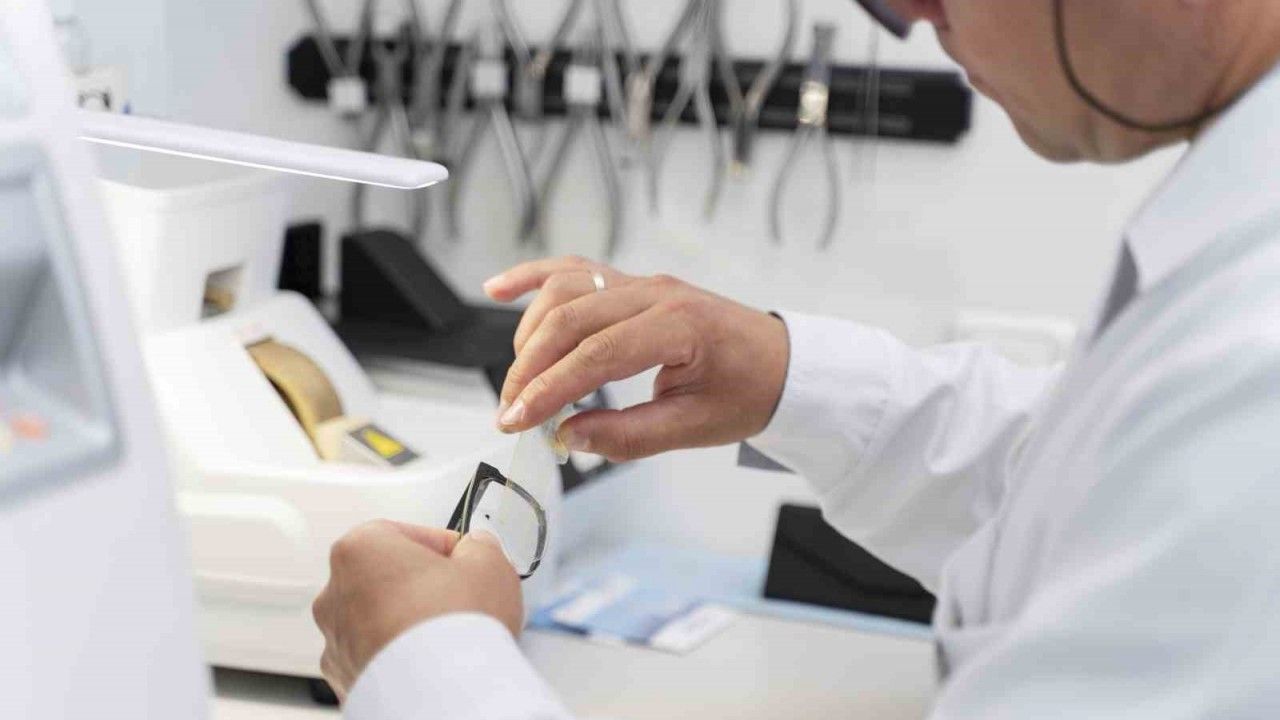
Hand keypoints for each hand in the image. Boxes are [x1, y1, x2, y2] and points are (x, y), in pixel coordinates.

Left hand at [311, 520, 521, 701]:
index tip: (463, 559)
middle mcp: (336, 592)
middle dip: (421, 585)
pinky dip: (399, 657)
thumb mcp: (488, 562)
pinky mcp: (345, 678)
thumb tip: (477, 549)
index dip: (442, 547)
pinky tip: (431, 660)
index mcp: (360, 549)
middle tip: (458, 597)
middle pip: (387, 575)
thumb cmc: (453, 627)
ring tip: (448, 635)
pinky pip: (376, 656)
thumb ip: (479, 546)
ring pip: (378, 618)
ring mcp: (336, 639)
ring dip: (408, 621)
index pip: (406, 533)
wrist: (442, 694)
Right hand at [484, 256, 789, 460]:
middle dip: (530, 367)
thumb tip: (569, 438)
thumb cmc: (748, 390)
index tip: (518, 419)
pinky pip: (574, 269)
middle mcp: (655, 293)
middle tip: (511, 410)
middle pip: (571, 318)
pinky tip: (498, 288)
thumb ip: (628, 436)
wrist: (780, 363)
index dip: (550, 388)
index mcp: (679, 325)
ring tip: (519, 379)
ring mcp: (641, 282)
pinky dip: (533, 277)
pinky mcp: (631, 283)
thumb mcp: (695, 428)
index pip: (597, 353)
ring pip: (565, 289)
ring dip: (530, 331)